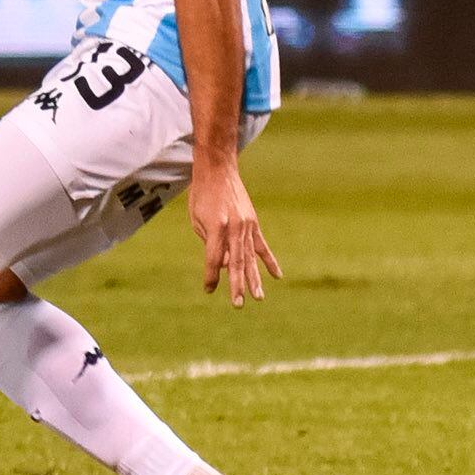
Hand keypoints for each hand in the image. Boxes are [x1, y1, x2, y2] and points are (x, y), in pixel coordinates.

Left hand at [188, 158, 281, 307]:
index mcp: (216, 227)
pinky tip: (277, 276)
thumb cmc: (201, 195)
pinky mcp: (253, 223)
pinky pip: (262, 246)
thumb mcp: (197, 219)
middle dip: (236, 285)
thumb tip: (224, 265)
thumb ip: (210, 243)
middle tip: (238, 303)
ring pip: (250, 258)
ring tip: (258, 297)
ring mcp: (246, 226)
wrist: (217, 170)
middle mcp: (234, 228)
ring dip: (254, 279)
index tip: (209, 289)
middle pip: (235, 262)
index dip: (211, 275)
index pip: (212, 259)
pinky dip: (270, 261)